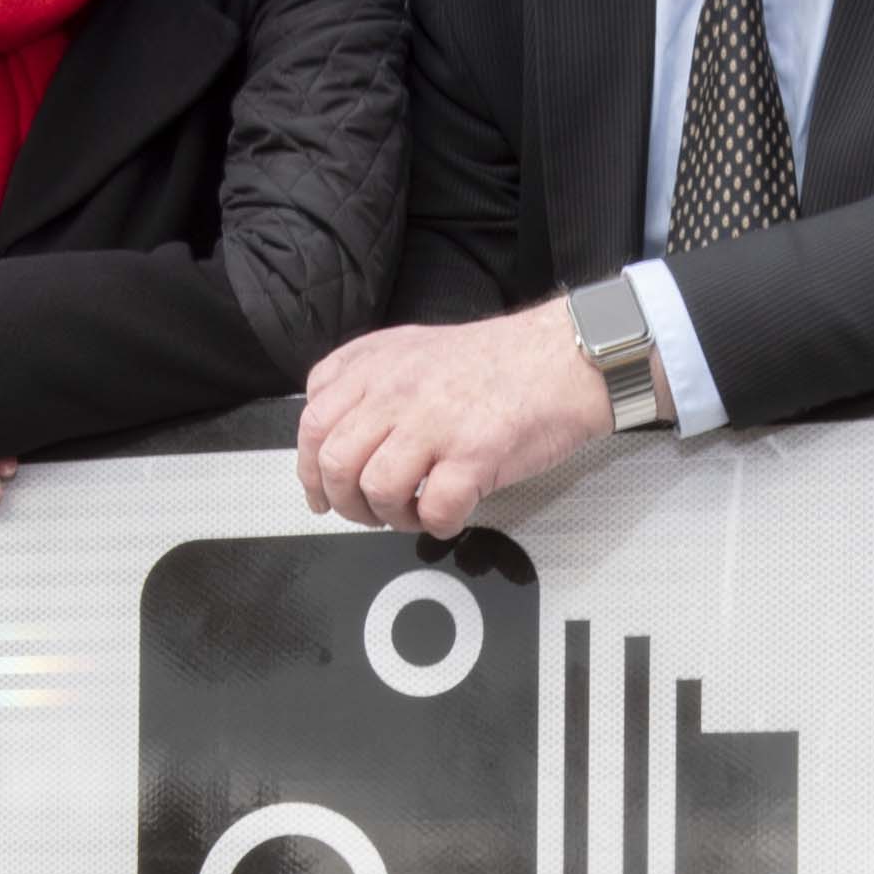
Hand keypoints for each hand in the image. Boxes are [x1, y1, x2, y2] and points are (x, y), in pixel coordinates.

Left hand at [293, 301, 610, 535]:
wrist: (563, 357)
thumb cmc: (498, 361)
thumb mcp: (414, 349)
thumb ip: (367, 380)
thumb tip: (334, 429)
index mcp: (376, 365)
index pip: (313, 423)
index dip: (310, 469)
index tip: (321, 493)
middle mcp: (396, 390)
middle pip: (335, 462)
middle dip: (346, 502)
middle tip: (369, 511)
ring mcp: (433, 422)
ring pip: (376, 488)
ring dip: (390, 516)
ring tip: (414, 511)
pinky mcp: (473, 453)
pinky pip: (435, 509)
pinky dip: (439, 524)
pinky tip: (452, 512)